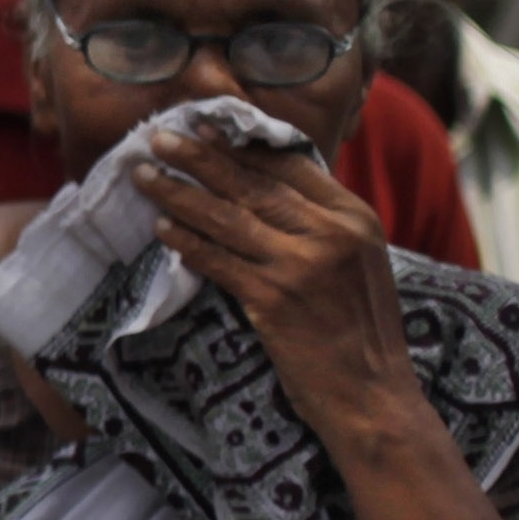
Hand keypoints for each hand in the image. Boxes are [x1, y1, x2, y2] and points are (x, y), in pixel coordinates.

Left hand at [136, 128, 432, 455]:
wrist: (374, 394)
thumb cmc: (362, 329)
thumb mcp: (359, 262)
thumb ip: (322, 223)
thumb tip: (263, 186)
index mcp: (356, 218)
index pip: (290, 166)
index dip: (242, 144)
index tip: (204, 125)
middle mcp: (332, 234)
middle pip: (252, 184)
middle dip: (200, 158)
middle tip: (158, 136)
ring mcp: (302, 266)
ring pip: (227, 218)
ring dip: (178, 194)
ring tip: (144, 175)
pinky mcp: (274, 300)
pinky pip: (217, 261)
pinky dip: (186, 242)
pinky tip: (161, 228)